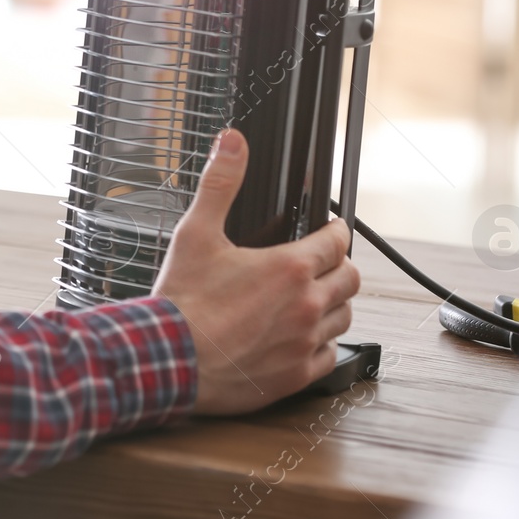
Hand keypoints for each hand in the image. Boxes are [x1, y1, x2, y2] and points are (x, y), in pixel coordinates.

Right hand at [153, 128, 360, 414]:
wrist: (168, 359)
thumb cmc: (182, 300)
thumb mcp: (196, 232)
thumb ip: (220, 183)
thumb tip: (232, 143)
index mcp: (289, 267)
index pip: (337, 241)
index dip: (336, 230)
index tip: (330, 229)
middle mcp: (305, 305)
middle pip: (351, 279)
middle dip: (341, 265)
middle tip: (325, 262)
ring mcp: (303, 342)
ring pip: (343, 317)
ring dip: (333, 303)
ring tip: (313, 297)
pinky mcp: (294, 375)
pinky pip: (328, 355)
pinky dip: (320, 343)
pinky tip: (301, 336)